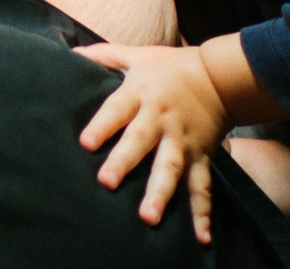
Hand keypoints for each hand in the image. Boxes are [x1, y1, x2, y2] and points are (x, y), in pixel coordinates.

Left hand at [76, 43, 229, 243]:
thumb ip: (103, 56)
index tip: (85, 143)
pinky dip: (202, 212)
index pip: (116, 109)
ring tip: (148, 217)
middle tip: (107, 183)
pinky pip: (202, 187)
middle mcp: (160, 120)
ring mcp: (182, 141)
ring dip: (160, 193)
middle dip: (124, 162)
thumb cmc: (169, 67)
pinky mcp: (201, 157)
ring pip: (170, 169)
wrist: (219, 77)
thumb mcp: (136, 56)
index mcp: (140, 94)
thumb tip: (70, 51)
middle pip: (140, 141)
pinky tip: (200, 237)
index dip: (102, 125)